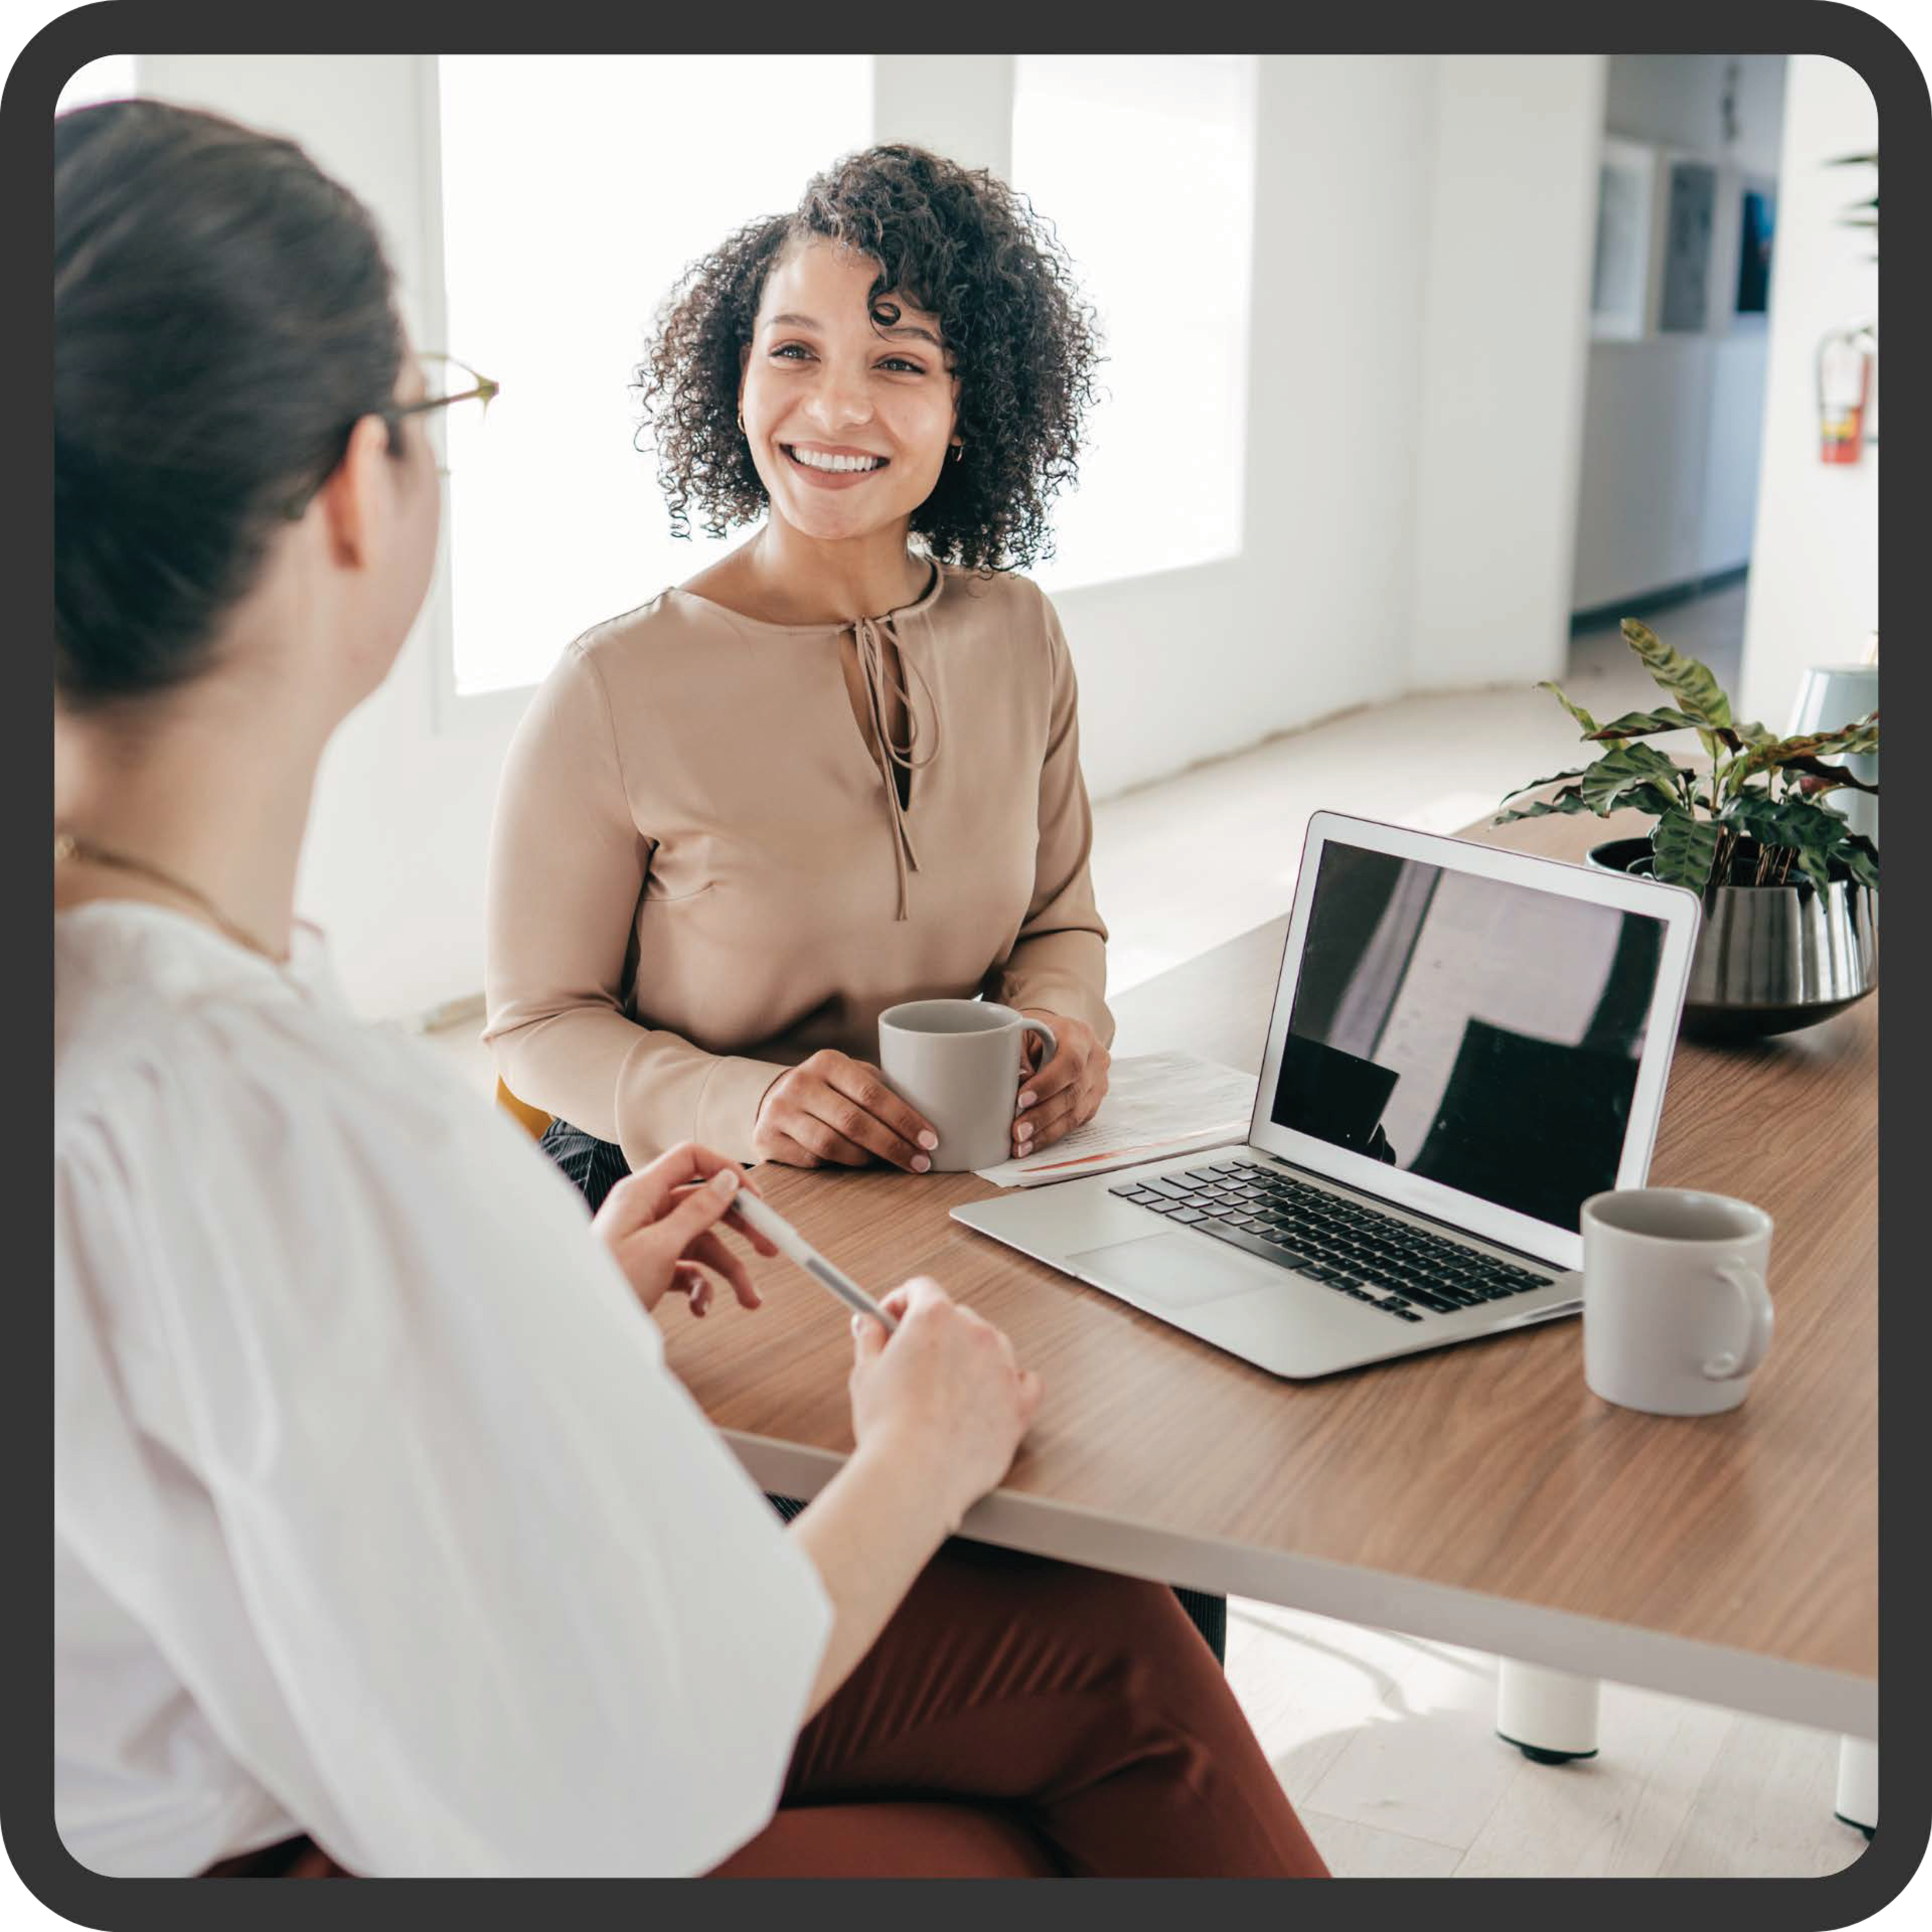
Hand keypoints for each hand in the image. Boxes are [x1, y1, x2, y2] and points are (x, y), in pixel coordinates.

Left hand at [591, 1141, 777, 1318]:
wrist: (577, 1326)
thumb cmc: (609, 1283)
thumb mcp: (659, 1246)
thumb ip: (696, 1211)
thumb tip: (727, 1181)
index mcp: (643, 1192)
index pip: (691, 1159)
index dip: (725, 1172)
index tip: (756, 1200)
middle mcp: (647, 1210)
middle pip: (705, 1204)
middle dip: (741, 1228)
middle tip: (770, 1248)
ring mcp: (650, 1239)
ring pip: (703, 1243)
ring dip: (729, 1271)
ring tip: (750, 1299)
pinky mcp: (652, 1266)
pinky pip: (688, 1268)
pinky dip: (701, 1288)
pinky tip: (702, 1307)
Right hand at [753, 1048, 940, 1172]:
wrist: (774, 1099)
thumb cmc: (829, 1091)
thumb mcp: (851, 1078)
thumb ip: (881, 1090)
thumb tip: (928, 1116)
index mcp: (828, 1061)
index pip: (872, 1093)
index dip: (904, 1119)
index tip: (930, 1139)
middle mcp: (800, 1083)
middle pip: (854, 1122)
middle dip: (893, 1146)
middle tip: (920, 1162)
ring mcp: (780, 1111)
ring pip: (832, 1146)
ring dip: (868, 1159)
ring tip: (890, 1163)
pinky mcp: (767, 1139)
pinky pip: (813, 1161)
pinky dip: (839, 1165)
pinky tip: (855, 1164)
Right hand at [847, 1278, 1041, 1531]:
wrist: (916, 1473)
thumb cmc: (890, 1428)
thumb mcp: (865, 1373)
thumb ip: (870, 1339)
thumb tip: (870, 1324)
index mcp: (935, 1318)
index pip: (922, 1289)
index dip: (902, 1302)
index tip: (893, 1320)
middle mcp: (975, 1334)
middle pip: (957, 1317)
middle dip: (934, 1334)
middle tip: (911, 1361)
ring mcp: (1002, 1367)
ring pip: (990, 1346)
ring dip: (970, 1357)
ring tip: (944, 1390)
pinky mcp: (1019, 1403)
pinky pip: (1025, 1381)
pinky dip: (1008, 1384)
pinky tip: (988, 1396)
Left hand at [1011, 1011, 1109, 1157]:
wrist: (1059, 1036)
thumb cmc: (1037, 1033)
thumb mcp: (1023, 1031)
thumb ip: (1018, 1051)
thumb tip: (1020, 1079)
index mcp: (1079, 1035)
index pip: (1070, 1062)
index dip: (1047, 1084)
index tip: (1022, 1099)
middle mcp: (1095, 1060)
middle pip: (1073, 1093)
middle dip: (1042, 1116)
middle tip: (1017, 1132)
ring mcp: (1098, 1083)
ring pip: (1075, 1113)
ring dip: (1046, 1132)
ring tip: (1021, 1144)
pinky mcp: (1093, 1103)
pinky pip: (1074, 1123)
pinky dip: (1050, 1135)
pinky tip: (1031, 1144)